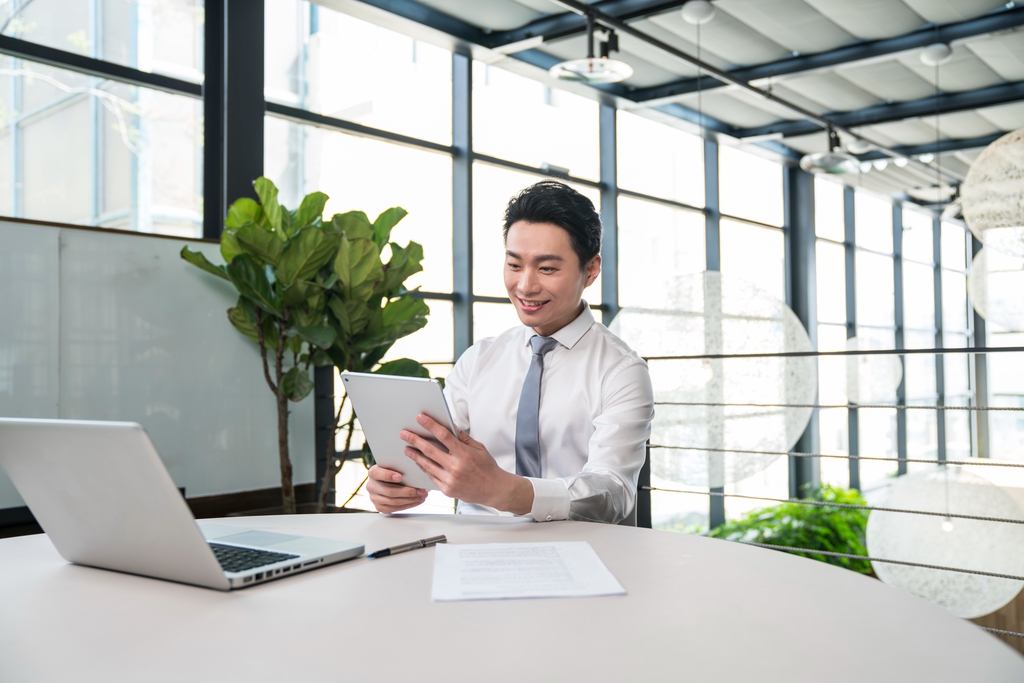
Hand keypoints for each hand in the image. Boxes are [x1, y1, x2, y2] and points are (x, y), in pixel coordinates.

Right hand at [366, 465, 427, 513]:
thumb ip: (399, 467)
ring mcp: (374, 498)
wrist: (386, 481)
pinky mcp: (379, 507)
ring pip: (393, 502)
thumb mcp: (394, 466)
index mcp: (373, 473)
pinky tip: (416, 501)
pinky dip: (408, 505)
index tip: (400, 477)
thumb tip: (414, 471)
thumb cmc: (393, 472)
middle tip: (421, 490)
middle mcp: (371, 486)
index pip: (377, 473)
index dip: (388, 475)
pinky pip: (394, 509)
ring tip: (422, 496)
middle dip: (407, 492)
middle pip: (389, 491)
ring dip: (410, 500)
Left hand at [400, 414, 533, 514]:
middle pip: (430, 450)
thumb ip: (463, 438)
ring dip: (415, 456)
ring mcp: (450, 480)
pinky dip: (424, 468)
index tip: (420, 418)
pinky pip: (431, 476)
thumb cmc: (487, 467)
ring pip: (427, 465)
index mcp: (464, 454)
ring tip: (407, 449)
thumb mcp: (479, 448)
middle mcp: (456, 467)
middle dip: (415, 440)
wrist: (494, 490)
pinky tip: (418, 462)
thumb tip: (450, 426)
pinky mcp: (447, 489)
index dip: (431, 425)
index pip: (443, 436)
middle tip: (404, 434)